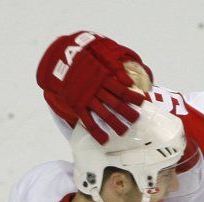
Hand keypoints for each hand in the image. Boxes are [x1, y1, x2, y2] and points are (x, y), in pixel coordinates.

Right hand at [37, 31, 152, 143]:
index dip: (132, 97)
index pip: (121, 90)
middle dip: (127, 113)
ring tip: (124, 132)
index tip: (142, 102)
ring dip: (115, 124)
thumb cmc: (85, 62)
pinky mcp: (78, 106)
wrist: (61, 63)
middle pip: (115, 104)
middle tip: (136, 120)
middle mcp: (97, 90)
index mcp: (103, 79)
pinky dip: (96, 131)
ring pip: (104, 114)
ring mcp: (87, 99)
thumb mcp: (101, 60)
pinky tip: (104, 139)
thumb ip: (116, 70)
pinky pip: (88, 121)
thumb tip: (129, 82)